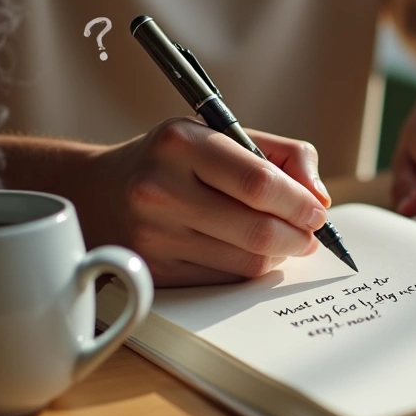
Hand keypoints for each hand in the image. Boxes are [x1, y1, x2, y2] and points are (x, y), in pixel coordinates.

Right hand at [83, 118, 331, 286]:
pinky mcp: (152, 272)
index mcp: (181, 143)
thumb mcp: (220, 135)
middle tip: (309, 235)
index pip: (259, 181)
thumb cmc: (174, 161)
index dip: (299, 203)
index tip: (318, 213)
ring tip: (280, 240)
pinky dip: (246, 269)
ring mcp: (152, 235)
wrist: (95, 192)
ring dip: (276, 255)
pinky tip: (244, 252)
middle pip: (257, 229)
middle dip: (297, 236)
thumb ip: (281, 155)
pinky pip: (223, 280)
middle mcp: (160, 189)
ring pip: (245, 262)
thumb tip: (319, 197)